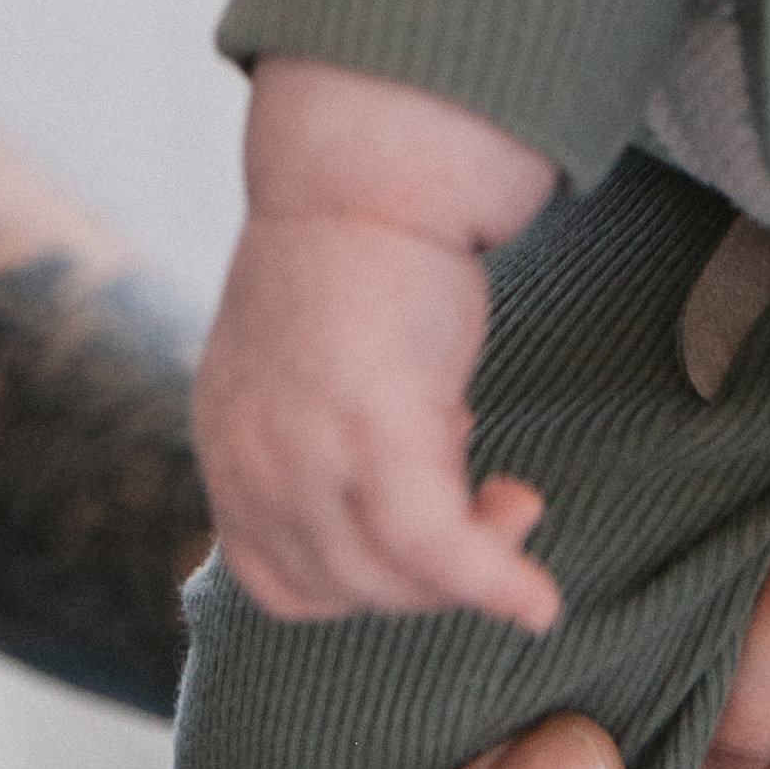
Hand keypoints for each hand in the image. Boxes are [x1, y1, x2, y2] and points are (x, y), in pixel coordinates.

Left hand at [196, 59, 560, 626]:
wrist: (370, 171)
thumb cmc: (361, 253)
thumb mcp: (308, 364)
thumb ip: (323, 438)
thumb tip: (396, 503)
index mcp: (229, 444)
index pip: (280, 576)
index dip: (361, 580)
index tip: (420, 537)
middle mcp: (252, 462)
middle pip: (345, 586)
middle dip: (429, 573)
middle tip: (496, 509)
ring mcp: (307, 453)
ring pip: (395, 578)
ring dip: (469, 567)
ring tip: (516, 503)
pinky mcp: (375, 434)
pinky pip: (441, 551)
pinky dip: (495, 582)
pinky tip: (540, 598)